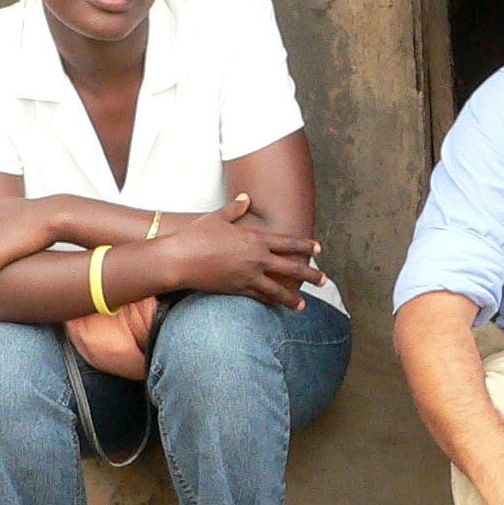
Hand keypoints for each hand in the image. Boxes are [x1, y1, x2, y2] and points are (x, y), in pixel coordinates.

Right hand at [163, 194, 325, 308]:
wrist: (179, 259)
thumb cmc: (196, 236)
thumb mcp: (217, 218)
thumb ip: (235, 208)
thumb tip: (245, 197)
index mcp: (255, 238)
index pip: (287, 242)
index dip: (305, 245)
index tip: (318, 248)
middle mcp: (257, 258)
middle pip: (291, 268)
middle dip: (310, 275)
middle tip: (324, 280)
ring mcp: (249, 275)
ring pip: (278, 289)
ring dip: (293, 298)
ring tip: (303, 305)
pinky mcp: (238, 290)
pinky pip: (260, 298)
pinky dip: (271, 303)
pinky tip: (278, 308)